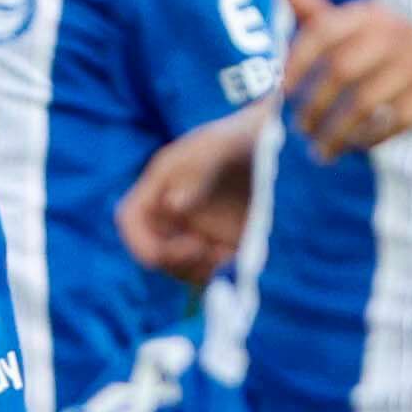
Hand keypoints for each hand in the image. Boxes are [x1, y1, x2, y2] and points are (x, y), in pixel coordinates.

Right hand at [119, 103, 260, 279]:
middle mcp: (173, 214)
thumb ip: (196, 170)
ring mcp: (197, 233)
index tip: (158, 256)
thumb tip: (173, 205)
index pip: (130, 220)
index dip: (136, 241)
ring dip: (201, 269)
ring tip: (229, 253)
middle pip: (154, 252)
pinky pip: (212, 273)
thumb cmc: (243, 137)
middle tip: (207, 251)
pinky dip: (222, 273)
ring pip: (182, 268)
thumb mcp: (221, 146)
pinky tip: (240, 257)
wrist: (282, 147)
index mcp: (160, 187)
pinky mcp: (224, 248)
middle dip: (175, 260)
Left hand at [276, 0, 411, 156]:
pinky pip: (392, 122)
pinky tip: (354, 147)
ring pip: (363, 102)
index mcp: (372, 14)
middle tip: (300, 130)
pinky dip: (367, 139)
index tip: (281, 93)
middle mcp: (397, 31)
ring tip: (320, 149)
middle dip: (313, 105)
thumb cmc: (393, 56)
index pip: (323, 31)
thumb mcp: (359, 31)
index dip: (296, 62)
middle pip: (340, 70)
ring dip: (335, 132)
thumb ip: (318, 13)